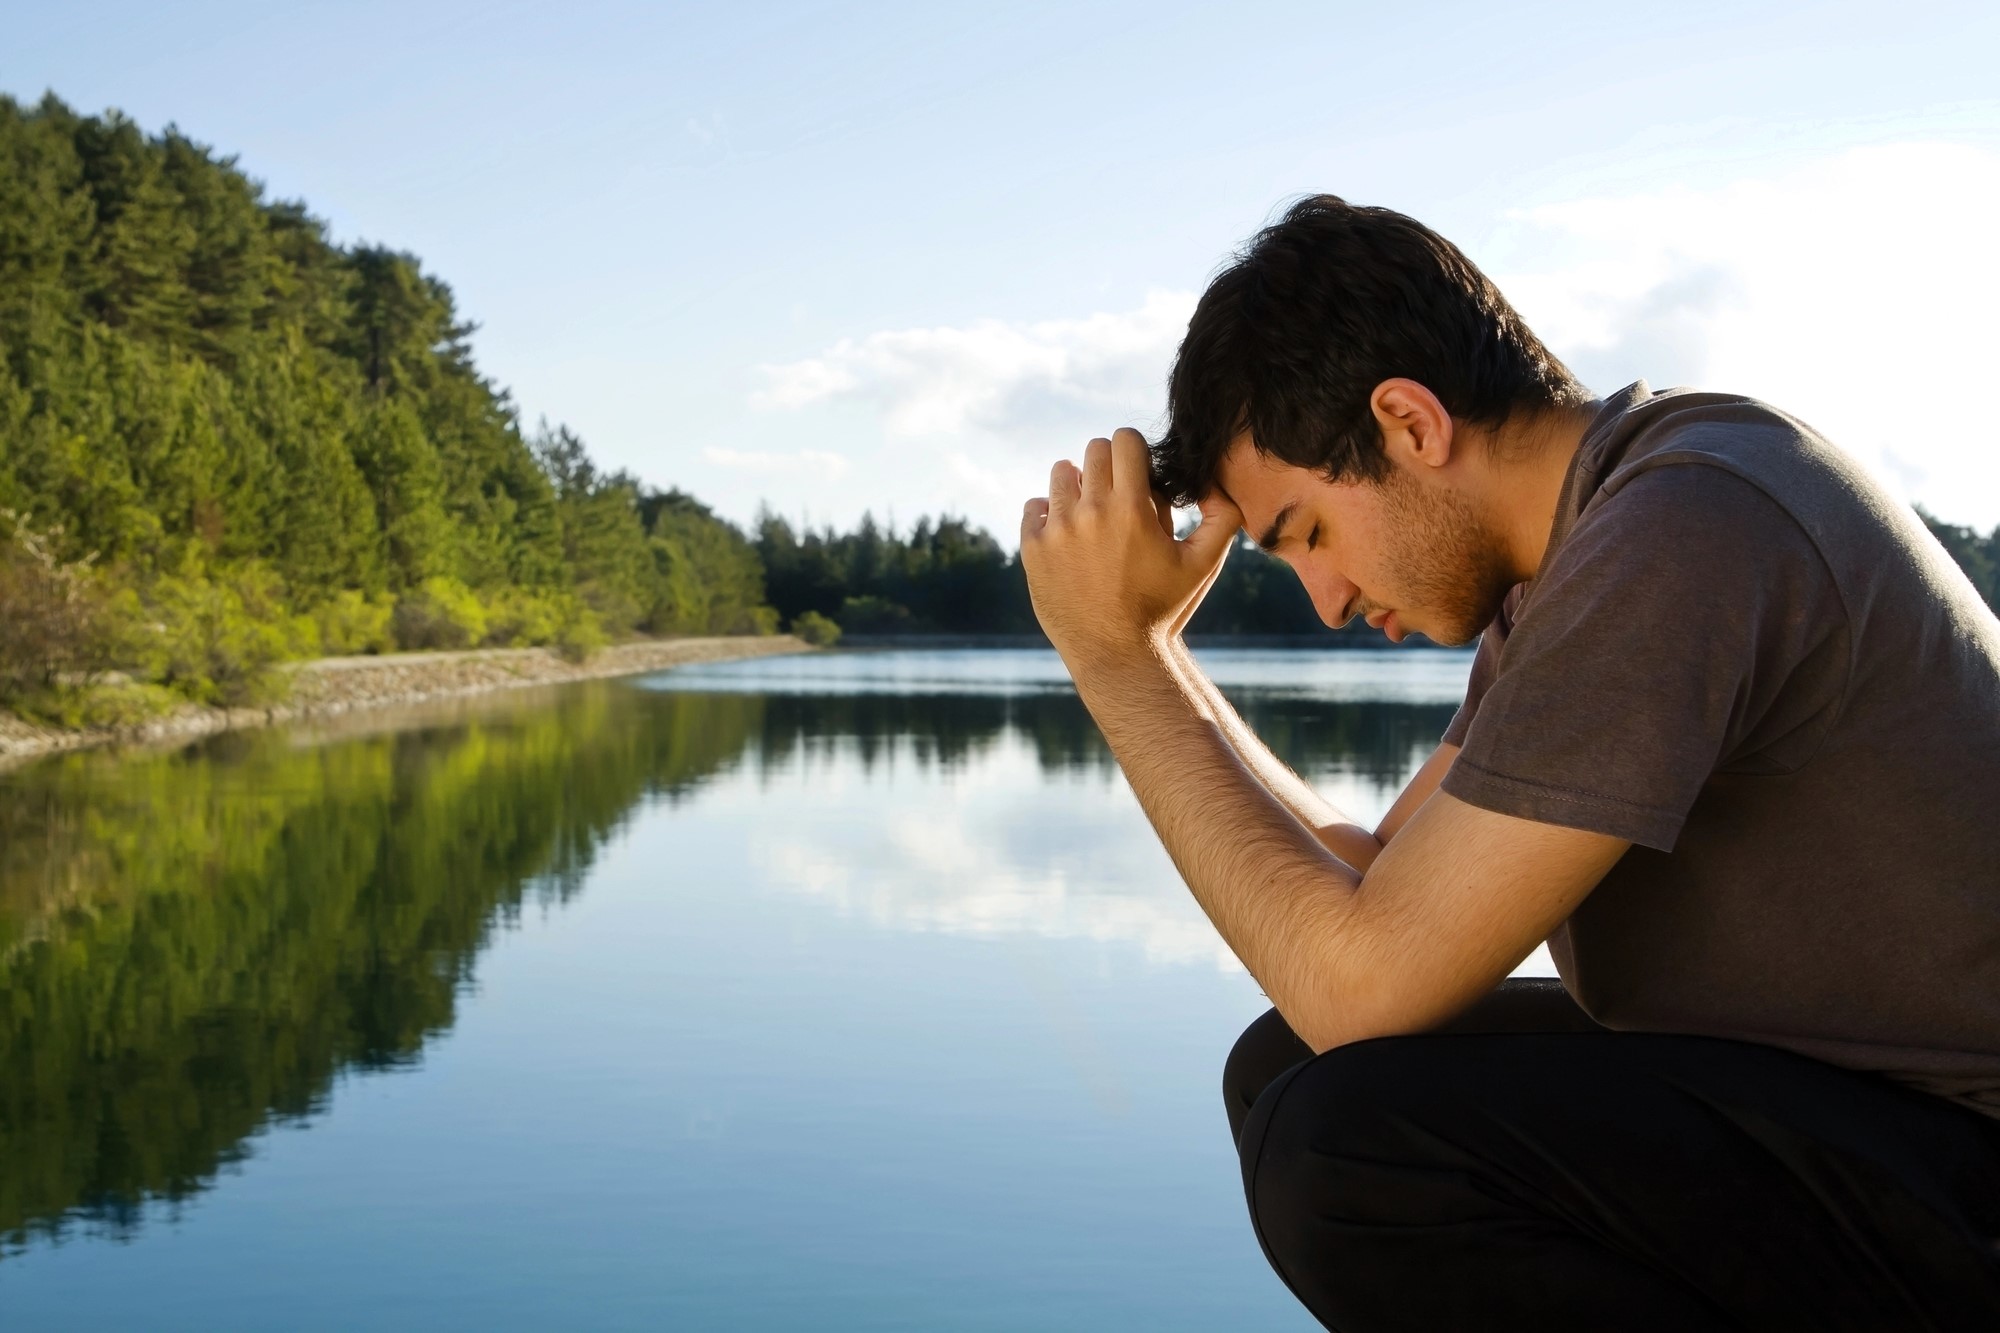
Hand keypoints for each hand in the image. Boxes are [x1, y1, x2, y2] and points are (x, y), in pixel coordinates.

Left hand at [1019, 427, 1241, 668]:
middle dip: (1110, 465)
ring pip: (1061, 472)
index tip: (1138, 470)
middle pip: (1094, 450)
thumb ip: (1223, 517)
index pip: (1124, 440)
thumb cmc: (1164, 608)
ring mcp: (1056, 530)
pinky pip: (1034, 506)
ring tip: (1093, 511)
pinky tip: (1069, 536)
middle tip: (1119, 493)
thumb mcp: (1204, 564)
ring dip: (1078, 484)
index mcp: (1131, 509)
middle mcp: (1090, 512)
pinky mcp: (1032, 549)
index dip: (1135, 450)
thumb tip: (1214, 483)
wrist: (1116, 654)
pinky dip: (1050, 514)